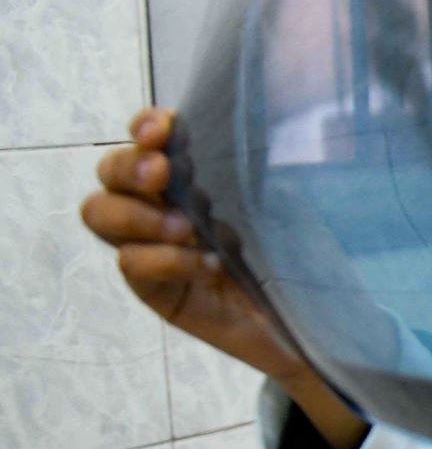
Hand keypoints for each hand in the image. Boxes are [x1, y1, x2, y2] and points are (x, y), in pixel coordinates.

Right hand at [82, 107, 368, 448]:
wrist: (313, 321)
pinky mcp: (156, 290)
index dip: (145, 126)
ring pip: (101, 215)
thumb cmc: (297, 255)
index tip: (164, 128)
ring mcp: (152, 249)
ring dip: (138, 214)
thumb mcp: (280, 207)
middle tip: (163, 174)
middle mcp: (161, 207)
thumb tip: (248, 129)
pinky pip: (133, 265)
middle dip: (128, 166)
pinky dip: (165, 260)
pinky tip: (206, 265)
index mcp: (190, 178)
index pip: (146, 140)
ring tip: (186, 227)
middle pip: (109, 174)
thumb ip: (253, 173)